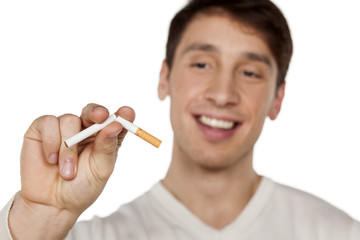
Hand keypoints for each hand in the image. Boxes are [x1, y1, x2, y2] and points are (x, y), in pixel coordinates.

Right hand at [9, 104, 134, 239]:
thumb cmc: (81, 188)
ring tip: (67, 172)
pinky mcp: (42, 129)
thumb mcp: (100, 169)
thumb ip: (107, 147)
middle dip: (96, 112)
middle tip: (101, 116)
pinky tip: (51, 160)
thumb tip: (115, 124)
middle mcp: (86, 129)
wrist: (51, 205)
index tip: (127, 112)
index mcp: (105, 138)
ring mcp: (64, 128)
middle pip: (93, 111)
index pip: (117, 120)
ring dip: (68, 147)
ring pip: (69, 120)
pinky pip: (48, 122)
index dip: (123, 114)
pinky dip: (51, 141)